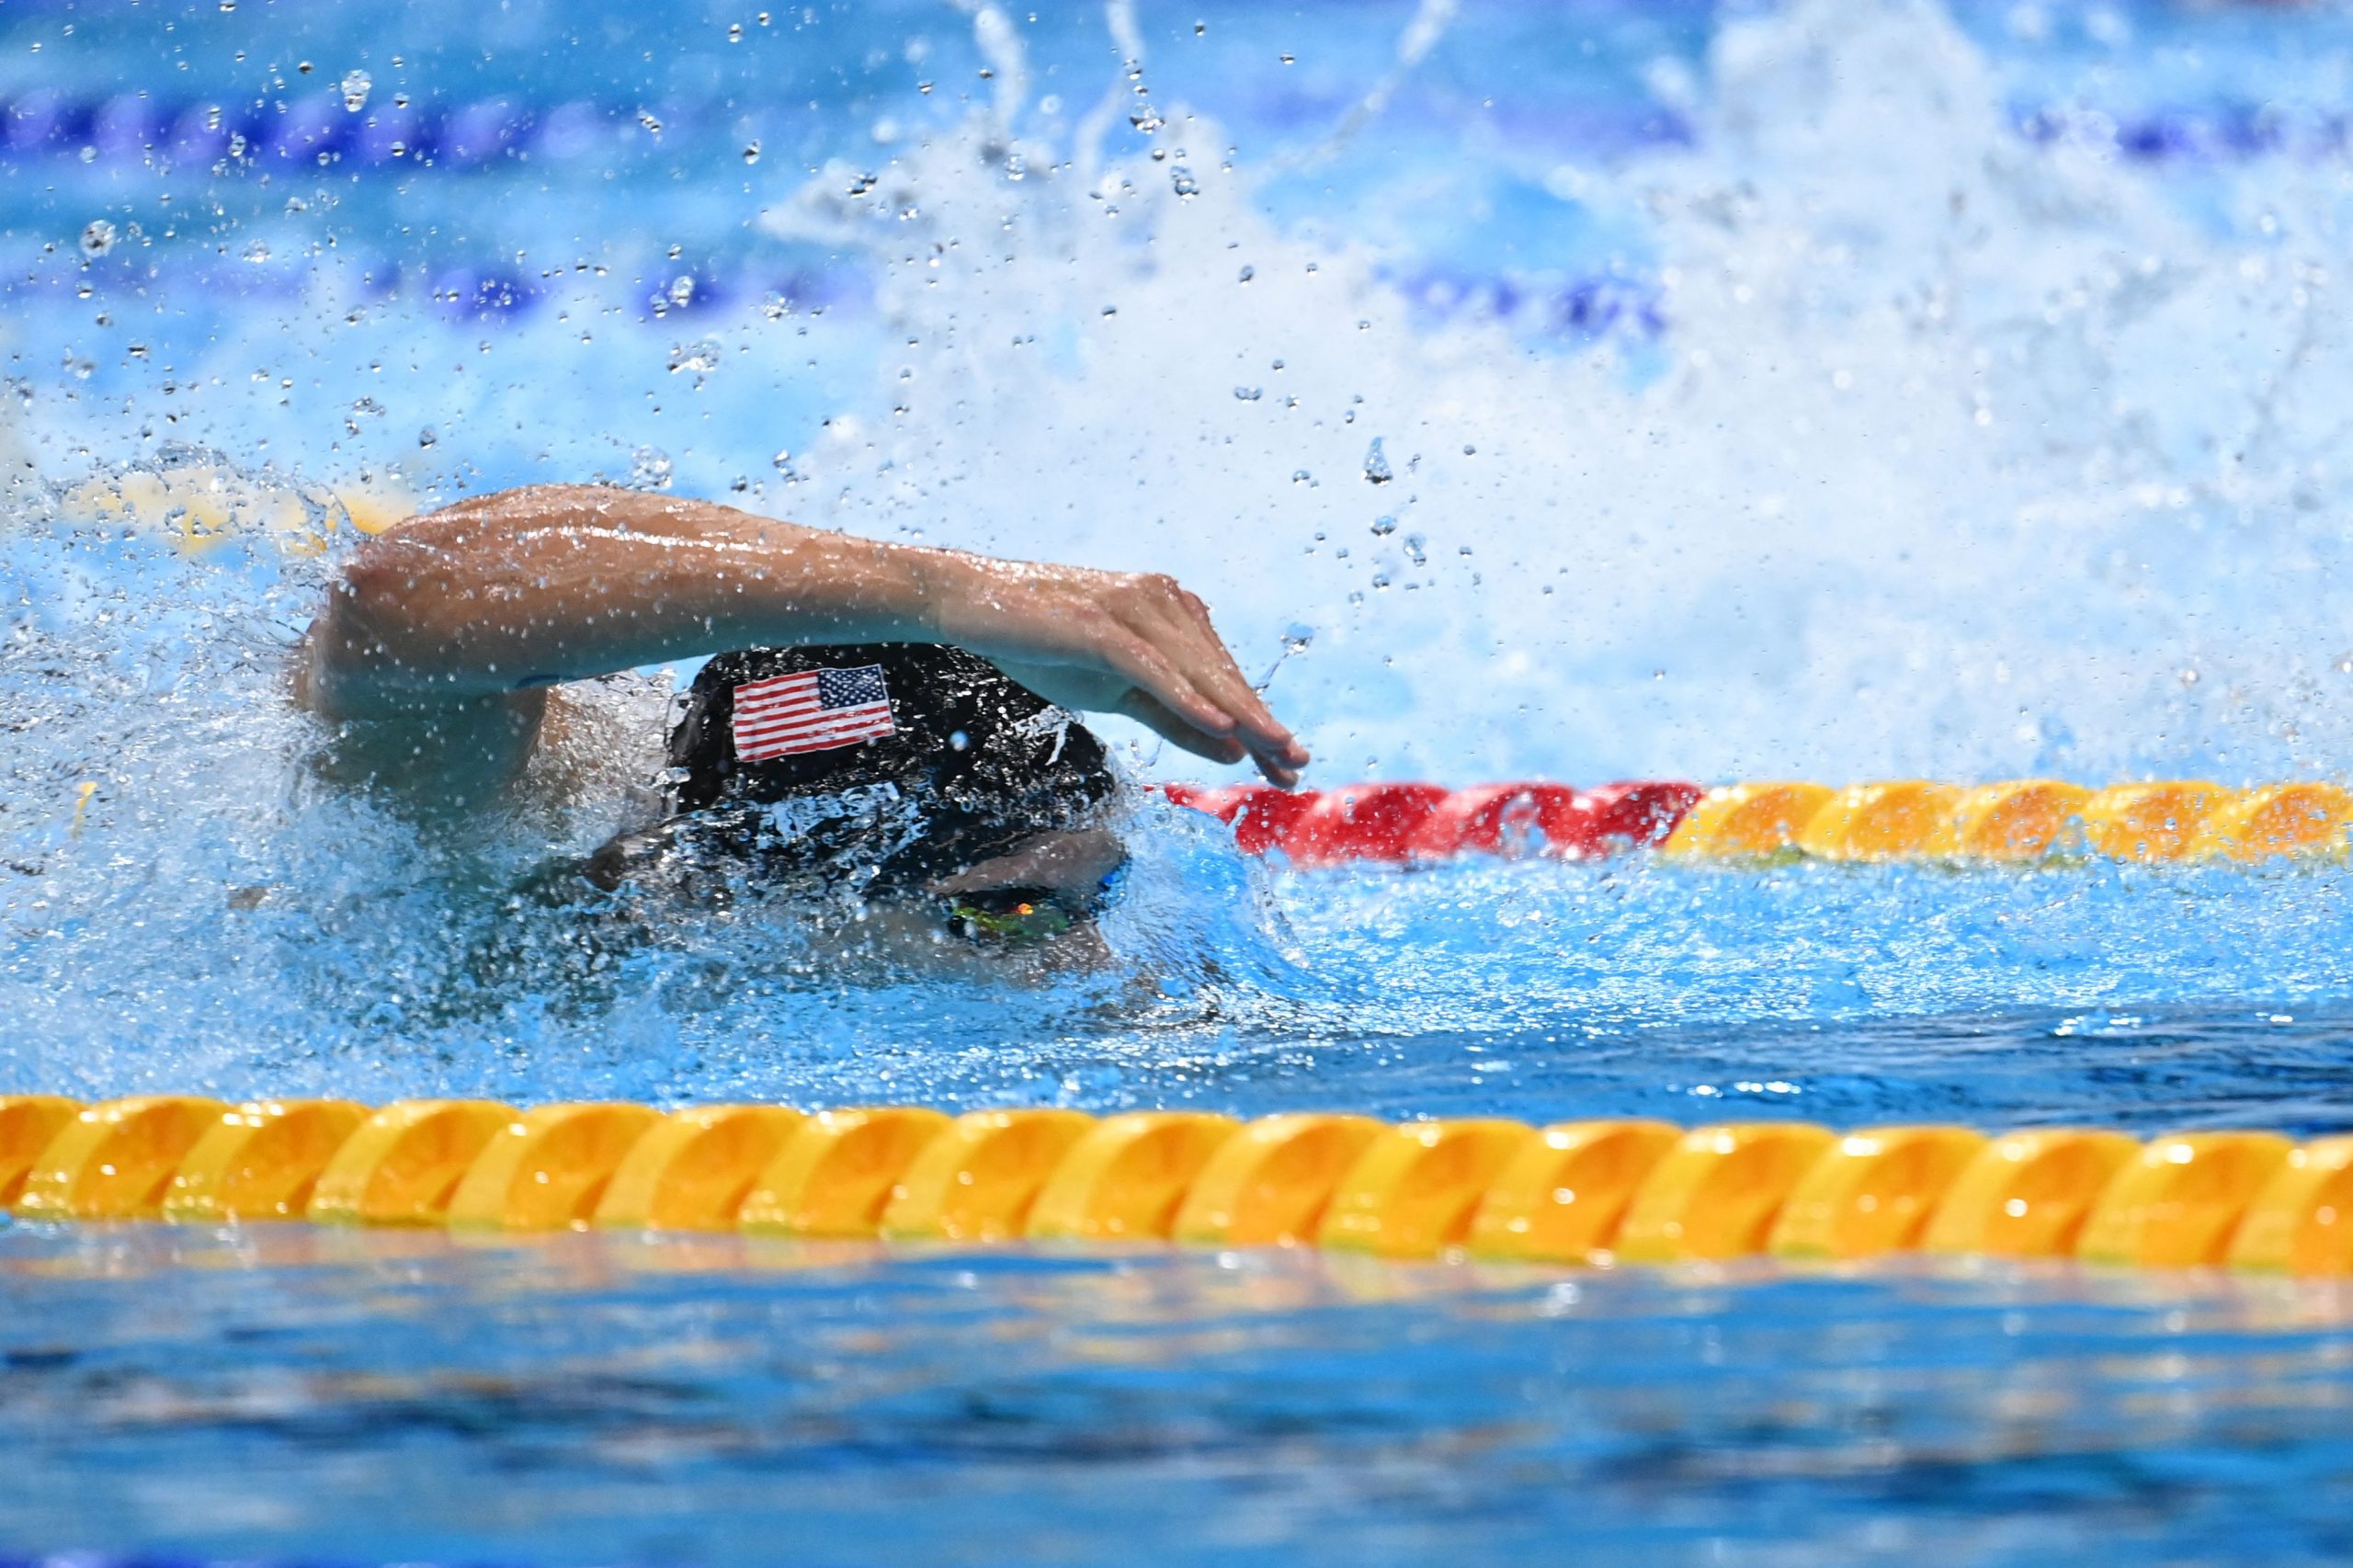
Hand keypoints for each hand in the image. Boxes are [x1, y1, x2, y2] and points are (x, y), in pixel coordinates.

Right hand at [931, 557, 1309, 786]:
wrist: (970, 604)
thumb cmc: (1045, 644)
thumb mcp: (1117, 692)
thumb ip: (1174, 717)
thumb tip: (1233, 748)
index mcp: (1171, 612)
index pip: (1222, 676)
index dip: (1258, 721)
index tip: (1288, 765)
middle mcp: (1161, 600)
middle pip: (1221, 674)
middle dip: (1262, 723)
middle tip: (1298, 767)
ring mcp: (1132, 607)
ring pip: (1198, 671)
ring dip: (1239, 714)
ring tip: (1274, 752)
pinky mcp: (1102, 623)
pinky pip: (1154, 667)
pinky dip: (1188, 699)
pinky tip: (1220, 727)